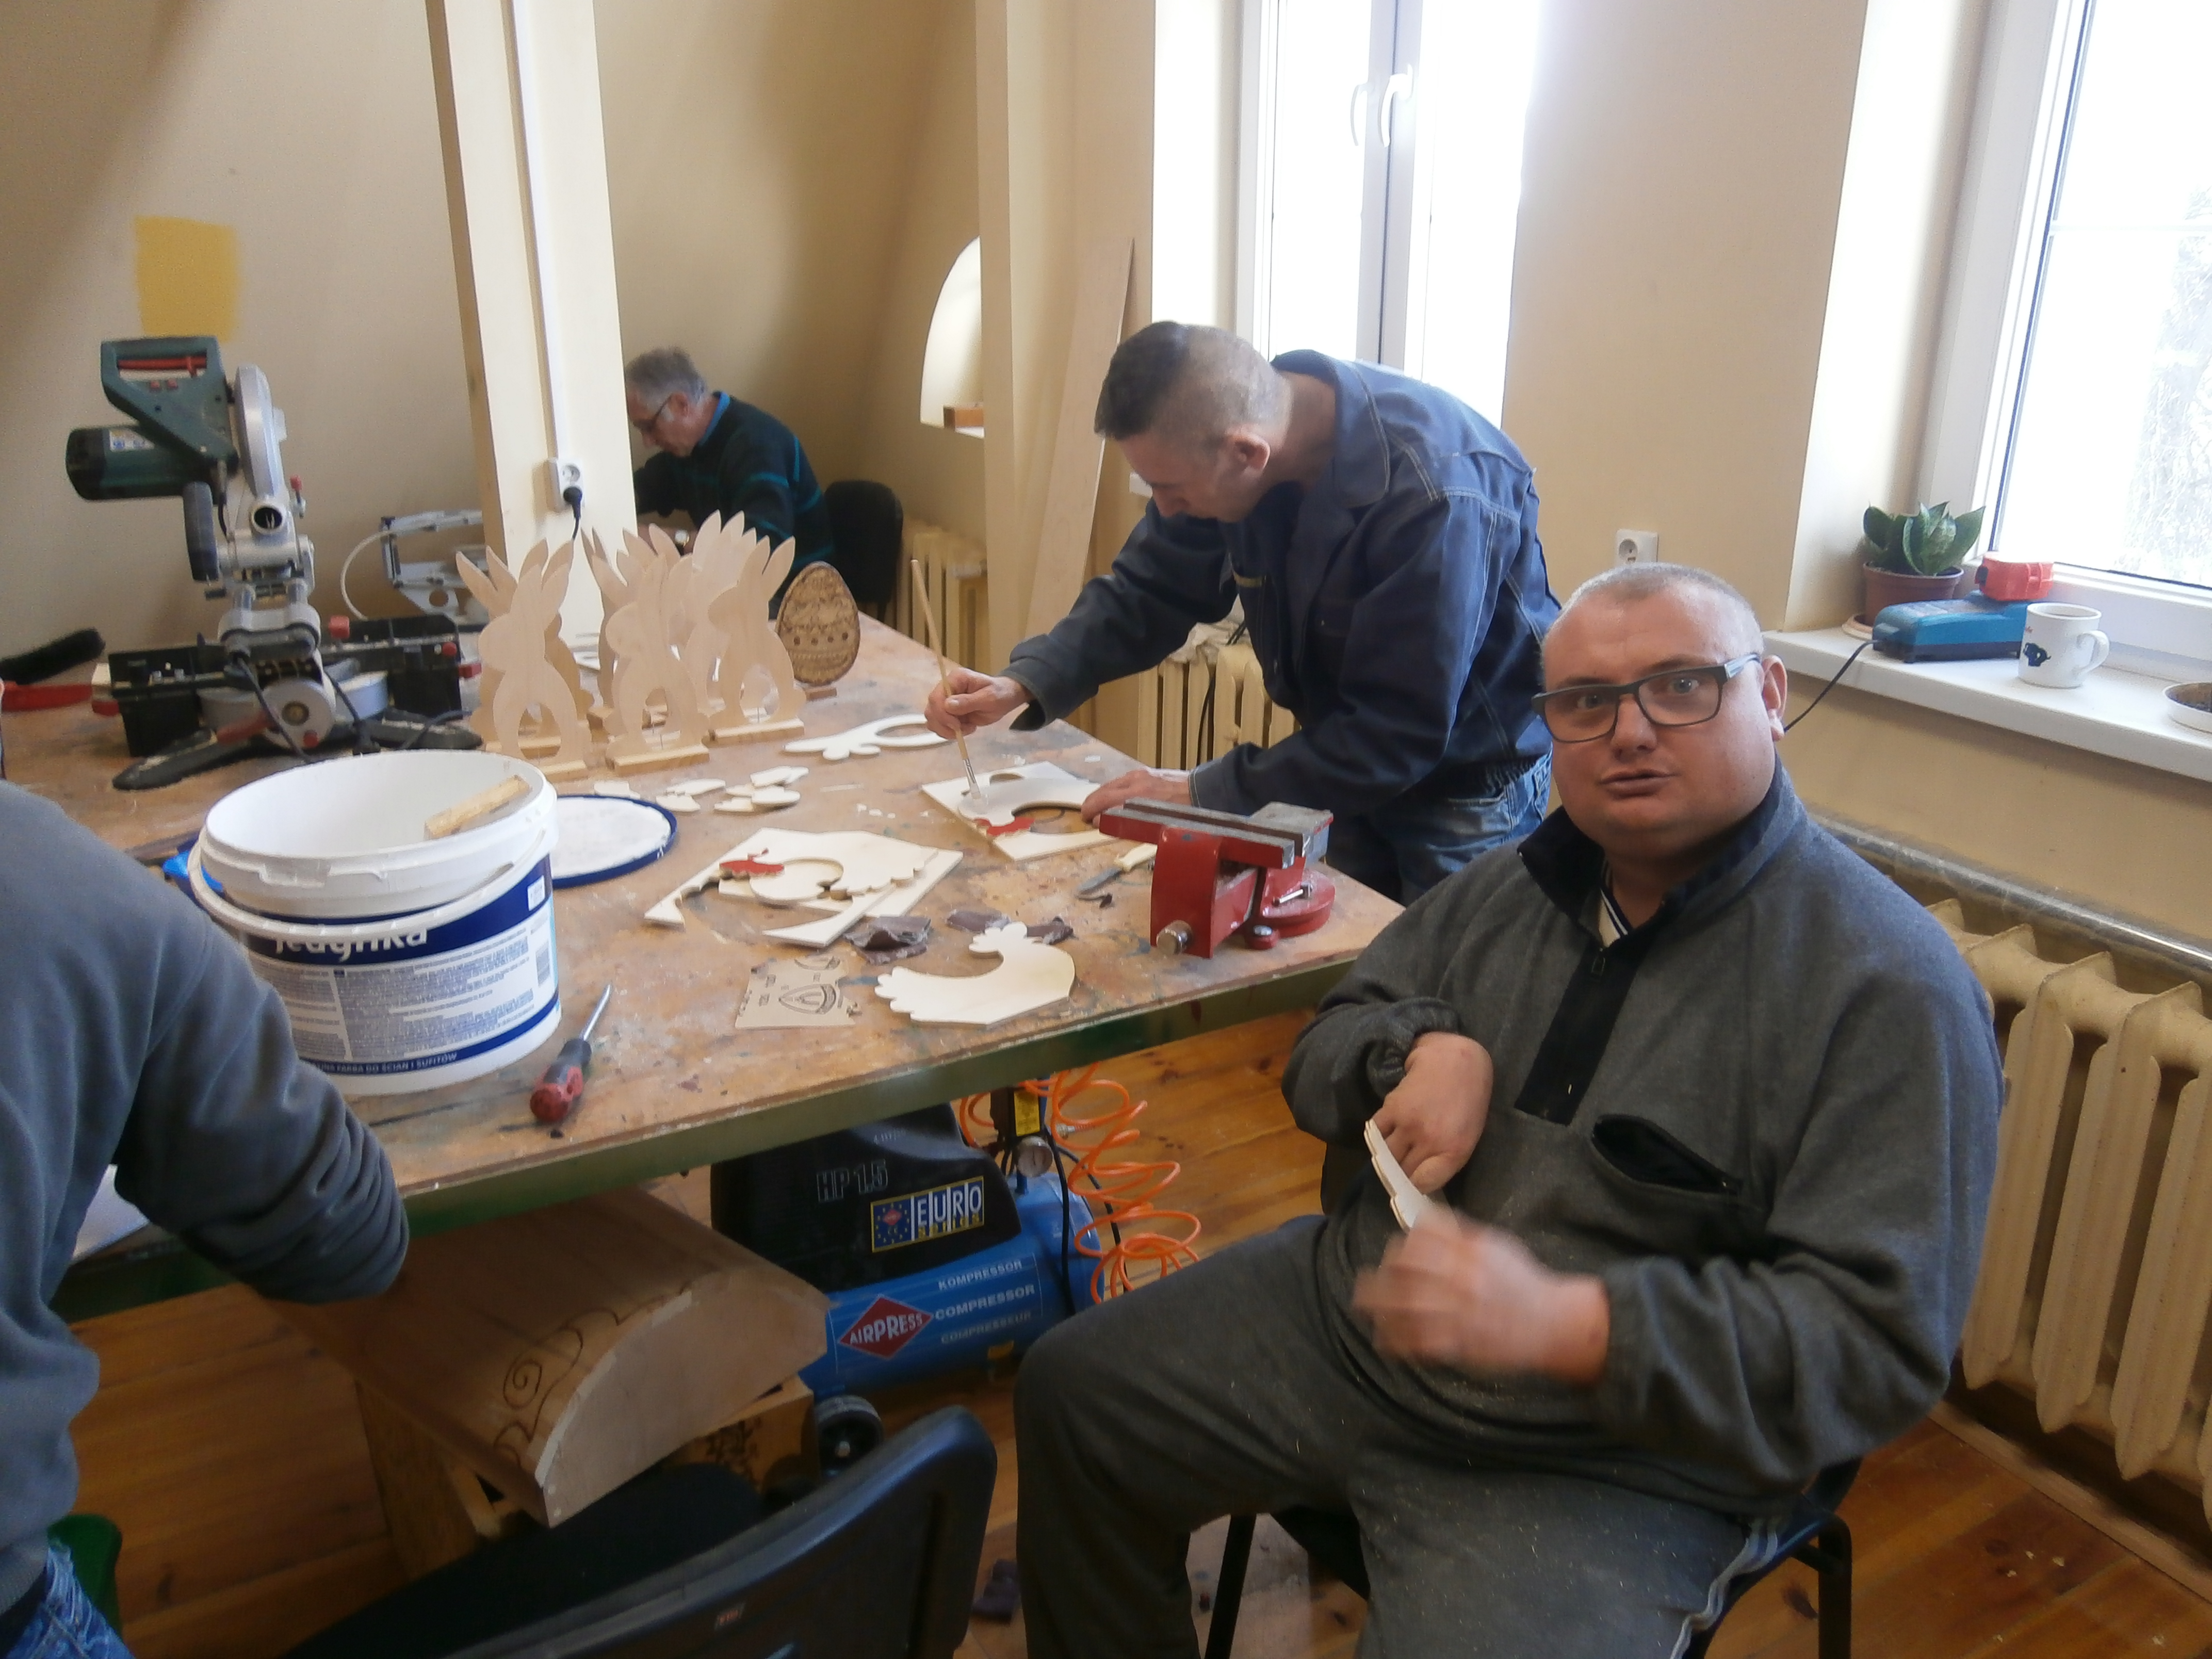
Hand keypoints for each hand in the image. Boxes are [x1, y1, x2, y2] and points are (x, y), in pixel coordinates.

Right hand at [924, 668, 1029, 737]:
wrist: (1005, 698)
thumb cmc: (1000, 694)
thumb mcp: (989, 698)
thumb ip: (969, 701)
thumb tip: (947, 705)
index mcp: (955, 679)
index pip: (936, 696)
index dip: (942, 713)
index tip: (956, 725)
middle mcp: (946, 688)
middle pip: (931, 709)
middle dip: (944, 724)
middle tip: (963, 729)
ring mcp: (945, 701)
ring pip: (932, 719)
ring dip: (946, 730)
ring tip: (966, 729)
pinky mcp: (948, 713)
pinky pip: (939, 725)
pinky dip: (949, 732)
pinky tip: (965, 729)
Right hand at [1079, 767, 1192, 822]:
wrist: (1206, 791)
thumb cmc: (1184, 814)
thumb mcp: (1157, 823)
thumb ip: (1129, 822)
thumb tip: (1105, 821)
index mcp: (1137, 795)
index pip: (1105, 803)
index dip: (1093, 812)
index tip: (1088, 821)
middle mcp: (1136, 782)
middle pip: (1105, 791)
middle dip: (1092, 802)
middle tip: (1086, 814)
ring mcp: (1142, 775)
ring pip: (1113, 784)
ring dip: (1102, 795)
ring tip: (1098, 806)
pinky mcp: (1148, 772)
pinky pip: (1123, 780)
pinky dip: (1114, 789)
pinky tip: (1116, 797)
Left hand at [1352, 1215, 1610, 1383]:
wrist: (1553, 1322)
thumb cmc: (1523, 1281)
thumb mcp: (1497, 1244)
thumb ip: (1461, 1233)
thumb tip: (1424, 1223)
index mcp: (1471, 1251)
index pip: (1422, 1239)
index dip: (1402, 1245)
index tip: (1395, 1253)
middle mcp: (1461, 1279)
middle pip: (1406, 1271)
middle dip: (1384, 1274)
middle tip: (1371, 1279)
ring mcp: (1459, 1313)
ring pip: (1405, 1307)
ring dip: (1379, 1307)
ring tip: (1363, 1306)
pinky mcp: (1460, 1344)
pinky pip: (1419, 1342)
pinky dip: (1397, 1342)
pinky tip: (1384, 1340)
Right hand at [1372, 1032, 1492, 1192]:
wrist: (1457, 1059)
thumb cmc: (1470, 1099)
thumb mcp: (1469, 1135)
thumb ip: (1446, 1159)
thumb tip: (1420, 1178)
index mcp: (1454, 1151)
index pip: (1423, 1183)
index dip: (1416, 1185)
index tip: (1414, 1182)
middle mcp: (1430, 1142)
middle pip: (1403, 1171)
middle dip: (1401, 1173)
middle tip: (1401, 1167)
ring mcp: (1409, 1125)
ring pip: (1387, 1155)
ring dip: (1388, 1156)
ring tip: (1393, 1150)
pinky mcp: (1393, 1108)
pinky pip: (1377, 1133)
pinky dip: (1378, 1135)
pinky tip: (1386, 1131)